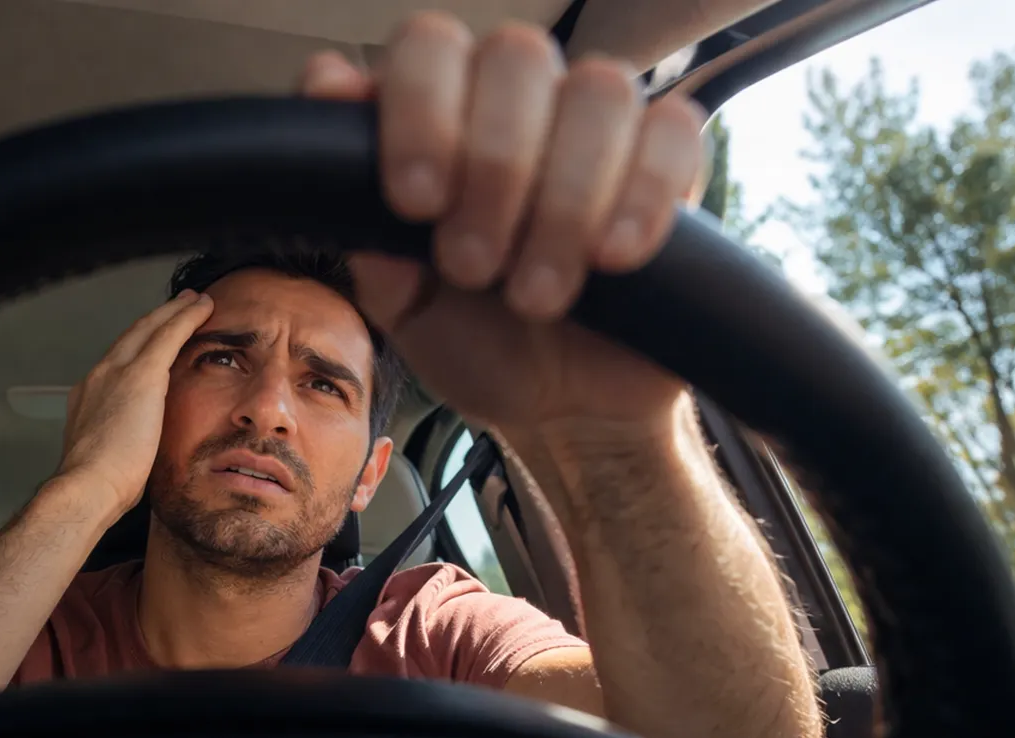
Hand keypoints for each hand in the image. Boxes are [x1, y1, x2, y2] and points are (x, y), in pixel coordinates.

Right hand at [56, 290, 214, 513]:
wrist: (88, 486)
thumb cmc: (100, 486)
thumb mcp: (108, 458)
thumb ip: (123, 443)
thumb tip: (140, 449)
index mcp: (90, 397)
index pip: (119, 362)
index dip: (139, 346)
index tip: (154, 340)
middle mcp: (99, 376)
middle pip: (132, 336)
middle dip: (156, 319)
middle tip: (179, 305)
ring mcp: (117, 372)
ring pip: (151, 328)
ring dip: (174, 312)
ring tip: (194, 301)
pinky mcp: (140, 375)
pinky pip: (169, 334)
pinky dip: (187, 318)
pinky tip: (204, 308)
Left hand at [300, 14, 707, 437]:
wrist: (564, 412)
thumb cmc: (480, 346)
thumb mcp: (407, 312)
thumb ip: (370, 243)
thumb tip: (341, 169)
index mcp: (444, 120)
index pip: (427, 47)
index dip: (419, 108)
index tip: (415, 201)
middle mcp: (520, 104)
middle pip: (516, 55)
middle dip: (492, 166)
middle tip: (472, 266)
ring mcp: (600, 128)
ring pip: (599, 90)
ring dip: (563, 200)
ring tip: (536, 295)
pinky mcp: (670, 166)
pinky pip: (673, 134)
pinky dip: (640, 198)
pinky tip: (610, 259)